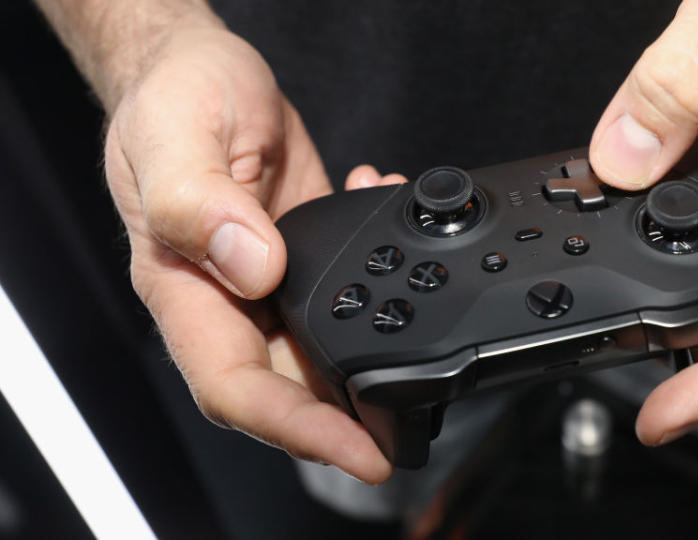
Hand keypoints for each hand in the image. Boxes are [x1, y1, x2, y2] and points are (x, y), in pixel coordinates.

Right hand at [103, 27, 403, 482]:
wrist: (198, 67)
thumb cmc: (172, 96)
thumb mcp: (175, 137)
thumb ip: (200, 204)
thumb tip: (255, 269)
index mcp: (186, 290)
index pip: (237, 388)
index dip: (296, 429)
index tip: (358, 451)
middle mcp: (228, 298)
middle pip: (289, 385)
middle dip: (352, 416)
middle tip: (414, 425)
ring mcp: (269, 280)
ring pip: (326, 344)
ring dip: (380, 343)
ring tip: (430, 331)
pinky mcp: (305, 253)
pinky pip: (347, 287)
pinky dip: (385, 270)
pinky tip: (395, 220)